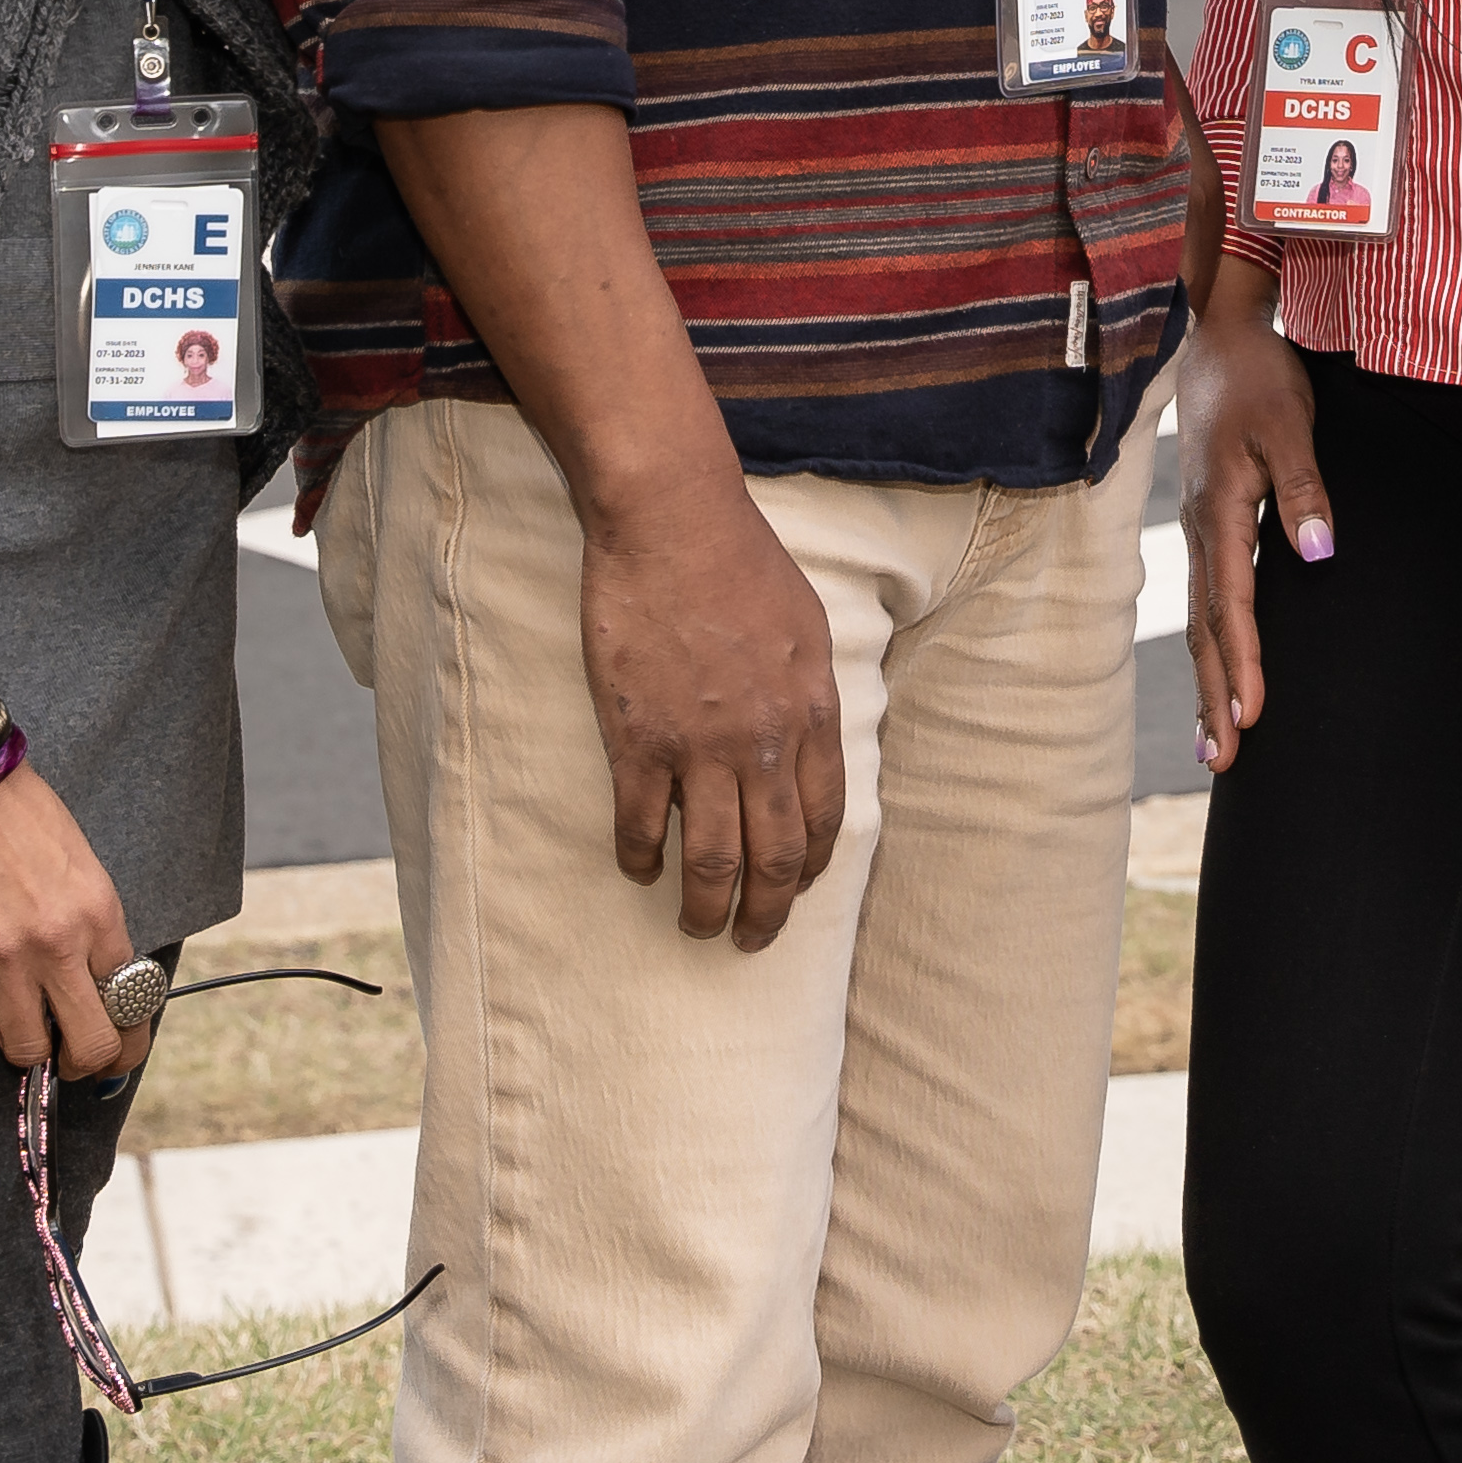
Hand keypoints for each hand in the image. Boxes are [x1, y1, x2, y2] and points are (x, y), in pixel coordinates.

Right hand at [0, 753, 134, 1073]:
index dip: (129, 1035)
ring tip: (25, 1026)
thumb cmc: (17, 812)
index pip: (131, 1000)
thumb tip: (98, 981)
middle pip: (88, 1044)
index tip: (122, 1046)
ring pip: (24, 1050)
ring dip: (28, 1047)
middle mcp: (54, 943)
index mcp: (97, 911)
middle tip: (77, 1060)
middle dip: (88, 1062)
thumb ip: (92, 925)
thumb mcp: (80, 861)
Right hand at [579, 476, 845, 950]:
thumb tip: (813, 736)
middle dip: (767, 913)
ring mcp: (700, 747)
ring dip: (706, 908)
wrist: (673, 522)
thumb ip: (811, 690)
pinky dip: (639, 859)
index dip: (811, 867)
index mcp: (812, 713)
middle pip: (774, 857)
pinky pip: (640, 825)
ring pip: (712, 860)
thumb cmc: (741, 560)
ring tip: (697, 929)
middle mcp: (764, 743)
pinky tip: (638, 869)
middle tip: (751, 940)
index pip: (824, 819)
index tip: (796, 888)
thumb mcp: (806, 624)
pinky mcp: (638, 740)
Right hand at [1180, 288, 1332, 773]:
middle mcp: (1203, 529)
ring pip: (1203, 619)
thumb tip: (1319, 555)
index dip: (1241, 662)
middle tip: (1223, 760)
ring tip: (1215, 741)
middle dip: (1214, 694)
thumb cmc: (1258, 379)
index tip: (1250, 715)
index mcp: (1220, 512)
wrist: (1217, 338)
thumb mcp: (1289, 425)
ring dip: (1209, 679)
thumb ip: (1304, 489)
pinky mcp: (1208, 522)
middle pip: (1207, 628)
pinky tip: (1221, 666)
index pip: (1232, 604)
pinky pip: (1209, 596)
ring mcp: (1200, 528)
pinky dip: (1213, 643)